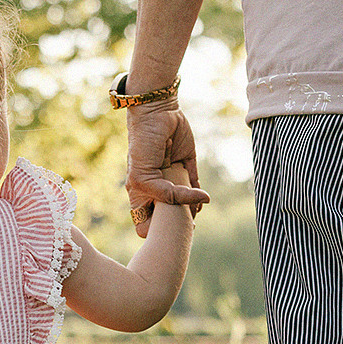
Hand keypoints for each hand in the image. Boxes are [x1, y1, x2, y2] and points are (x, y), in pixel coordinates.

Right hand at [125, 103, 211, 236]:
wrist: (156, 113)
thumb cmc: (142, 144)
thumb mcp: (145, 176)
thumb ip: (164, 194)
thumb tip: (197, 203)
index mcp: (140, 193)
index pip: (144, 224)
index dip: (154, 230)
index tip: (166, 228)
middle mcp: (156, 189)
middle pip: (166, 217)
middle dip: (176, 222)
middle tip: (186, 222)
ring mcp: (171, 178)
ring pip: (183, 205)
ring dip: (191, 209)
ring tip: (195, 207)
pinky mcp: (187, 166)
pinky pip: (195, 187)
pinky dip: (200, 196)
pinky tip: (203, 198)